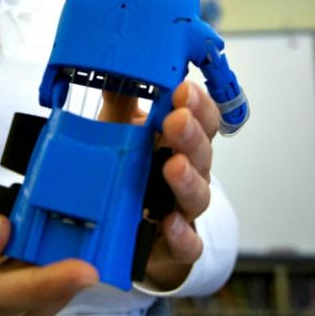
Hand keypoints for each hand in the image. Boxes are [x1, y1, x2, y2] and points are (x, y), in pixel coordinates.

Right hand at [0, 204, 97, 315]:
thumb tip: (1, 233)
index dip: (43, 284)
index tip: (84, 270)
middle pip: (27, 304)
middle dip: (62, 271)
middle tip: (92, 235)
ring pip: (42, 304)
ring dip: (62, 269)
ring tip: (74, 232)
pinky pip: (46, 300)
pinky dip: (58, 273)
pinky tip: (64, 247)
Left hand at [103, 80, 218, 290]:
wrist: (128, 227)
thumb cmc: (128, 171)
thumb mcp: (120, 132)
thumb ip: (121, 105)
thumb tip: (113, 70)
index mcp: (180, 141)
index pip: (202, 118)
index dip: (198, 103)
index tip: (183, 89)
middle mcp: (189, 172)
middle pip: (202, 152)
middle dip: (191, 134)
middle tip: (177, 119)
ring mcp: (184, 209)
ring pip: (199, 195)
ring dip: (188, 179)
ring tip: (173, 165)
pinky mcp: (176, 244)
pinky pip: (188, 244)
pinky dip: (181, 235)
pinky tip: (169, 223)